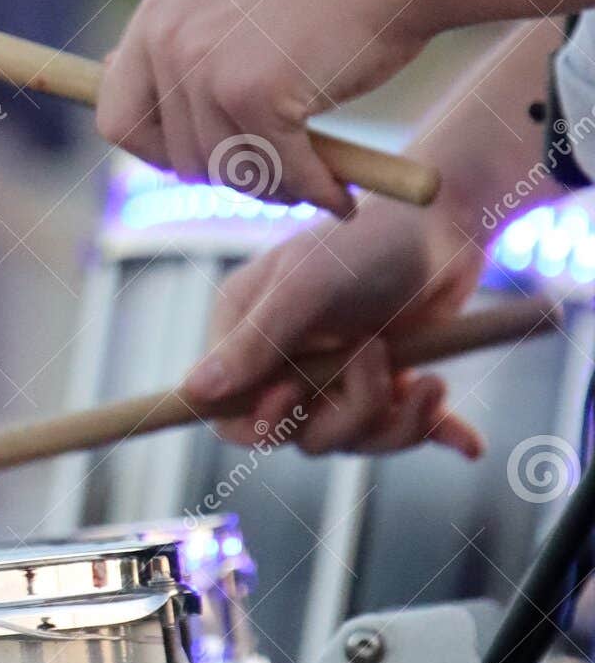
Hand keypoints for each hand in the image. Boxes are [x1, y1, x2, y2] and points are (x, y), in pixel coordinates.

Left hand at [96, 0, 427, 214]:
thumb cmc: (323, 1)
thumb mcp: (226, 12)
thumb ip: (173, 50)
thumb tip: (102, 77)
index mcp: (156, 16)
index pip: (116, 120)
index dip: (155, 156)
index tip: (200, 161)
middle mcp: (169, 36)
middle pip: (173, 161)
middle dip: (226, 178)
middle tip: (275, 175)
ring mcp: (207, 64)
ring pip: (223, 173)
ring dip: (273, 189)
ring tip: (314, 177)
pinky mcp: (252, 91)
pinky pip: (273, 172)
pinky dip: (311, 190)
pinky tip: (339, 192)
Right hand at [189, 201, 488, 458]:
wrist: (449, 221)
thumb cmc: (370, 243)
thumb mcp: (307, 289)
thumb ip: (254, 343)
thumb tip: (194, 392)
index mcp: (246, 334)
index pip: (228, 414)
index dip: (259, 424)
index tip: (296, 399)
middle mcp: (285, 362)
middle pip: (296, 436)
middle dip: (346, 413)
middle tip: (378, 355)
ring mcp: (334, 377)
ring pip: (349, 438)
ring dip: (396, 422)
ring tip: (432, 383)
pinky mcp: (383, 383)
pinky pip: (397, 429)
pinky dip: (431, 430)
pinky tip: (467, 441)